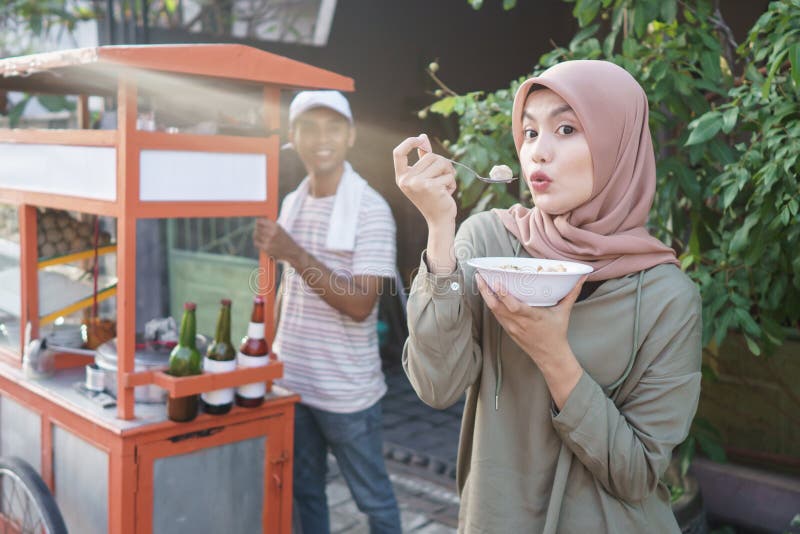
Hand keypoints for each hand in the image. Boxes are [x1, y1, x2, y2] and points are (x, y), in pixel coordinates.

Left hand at [253, 218, 303, 265]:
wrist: (292, 252)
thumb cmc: (286, 240)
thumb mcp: (280, 230)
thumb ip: (271, 226)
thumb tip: (258, 222)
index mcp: (276, 226)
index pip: (261, 221)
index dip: (258, 222)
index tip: (257, 223)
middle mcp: (272, 233)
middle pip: (257, 228)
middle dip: (256, 229)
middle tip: (257, 230)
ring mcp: (269, 241)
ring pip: (256, 235)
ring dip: (255, 235)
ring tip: (257, 236)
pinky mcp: (266, 248)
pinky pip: (256, 243)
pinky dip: (256, 242)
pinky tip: (259, 242)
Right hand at [393, 133, 456, 227]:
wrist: (439, 220)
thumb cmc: (433, 197)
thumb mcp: (424, 177)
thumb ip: (423, 158)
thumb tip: (423, 137)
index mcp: (402, 177)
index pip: (398, 153)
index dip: (409, 142)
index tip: (421, 140)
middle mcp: (406, 180)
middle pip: (429, 156)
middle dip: (442, 164)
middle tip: (445, 177)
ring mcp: (417, 184)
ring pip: (441, 163)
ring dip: (449, 172)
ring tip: (446, 185)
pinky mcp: (431, 187)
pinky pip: (448, 175)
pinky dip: (452, 183)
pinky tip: (447, 194)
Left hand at [476, 274, 587, 407]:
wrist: (550, 356)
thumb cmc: (557, 333)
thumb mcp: (564, 312)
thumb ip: (571, 293)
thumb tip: (583, 277)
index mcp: (532, 317)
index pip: (514, 307)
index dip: (504, 295)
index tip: (496, 282)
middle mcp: (518, 323)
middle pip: (497, 307)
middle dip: (486, 291)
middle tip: (479, 276)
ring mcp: (511, 327)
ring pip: (493, 311)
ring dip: (485, 296)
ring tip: (480, 280)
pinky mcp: (507, 330)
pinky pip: (496, 315)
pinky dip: (490, 303)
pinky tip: (487, 293)